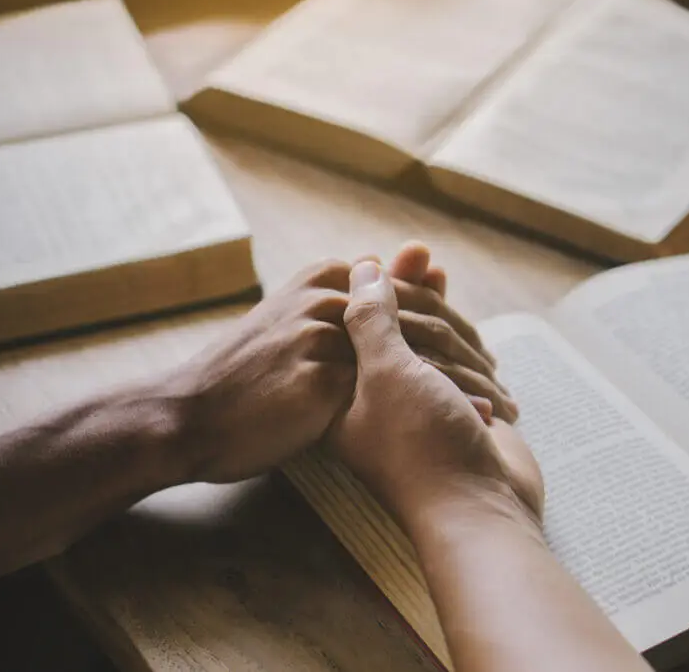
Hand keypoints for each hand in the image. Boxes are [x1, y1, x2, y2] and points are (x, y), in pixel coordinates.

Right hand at [167, 244, 513, 483]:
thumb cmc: (246, 378)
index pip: (412, 294)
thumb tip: (387, 260)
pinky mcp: (319, 377)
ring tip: (497, 408)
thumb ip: (345, 302)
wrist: (188, 415)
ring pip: (416, 352)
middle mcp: (327, 296)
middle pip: (423, 318)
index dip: (455, 326)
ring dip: (465, 382)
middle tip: (500, 381)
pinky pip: (395, 391)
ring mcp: (323, 335)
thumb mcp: (294, 326)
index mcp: (323, 277)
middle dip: (468, 353)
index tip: (483, 358)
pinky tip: (466, 427)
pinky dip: (438, 407)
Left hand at [328, 261, 541, 535]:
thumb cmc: (421, 444)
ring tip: (437, 274)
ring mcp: (422, 410)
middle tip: (423, 256)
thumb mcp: (386, 373)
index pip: (357, 326)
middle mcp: (379, 401)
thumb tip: (365, 267)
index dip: (377, 289)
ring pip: (430, 349)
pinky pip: (459, 370)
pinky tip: (466, 322)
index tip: (394, 255)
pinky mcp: (459, 417)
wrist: (478, 507)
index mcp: (348, 393)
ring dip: (443, 317)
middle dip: (413, 295)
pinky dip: (467, 345)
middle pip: (396, 331)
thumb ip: (373, 320)